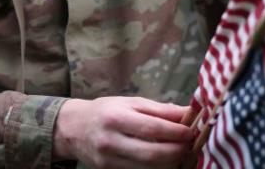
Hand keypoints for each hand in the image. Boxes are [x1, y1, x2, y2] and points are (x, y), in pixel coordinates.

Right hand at [53, 96, 193, 168]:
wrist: (73, 128)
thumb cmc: (106, 111)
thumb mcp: (130, 103)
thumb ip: (159, 110)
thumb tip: (188, 113)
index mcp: (116, 117)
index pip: (152, 128)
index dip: (176, 132)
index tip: (191, 131)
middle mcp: (110, 140)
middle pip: (152, 154)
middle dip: (176, 151)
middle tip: (189, 145)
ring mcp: (108, 160)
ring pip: (148, 168)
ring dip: (169, 162)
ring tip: (179, 152)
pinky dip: (156, 168)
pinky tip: (163, 160)